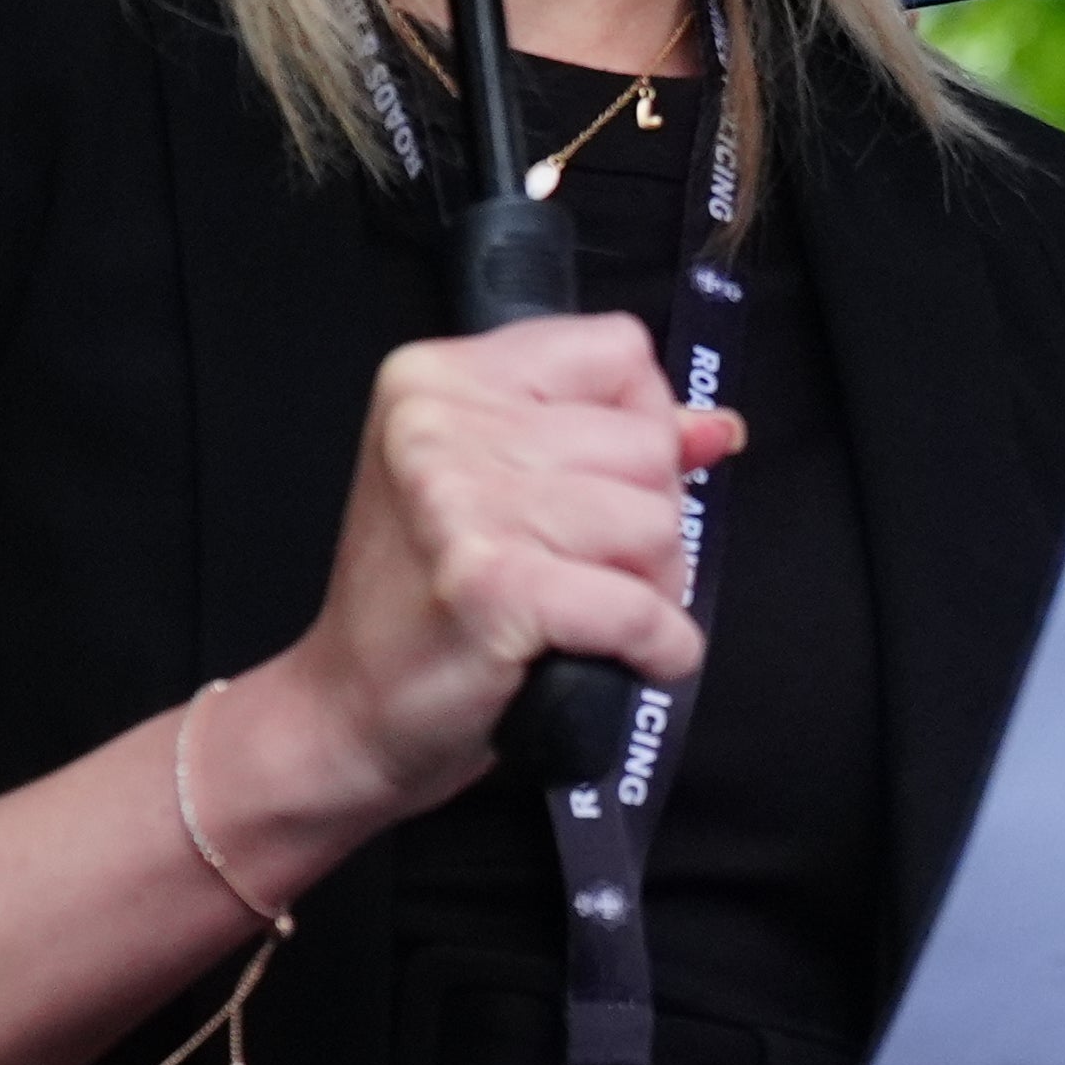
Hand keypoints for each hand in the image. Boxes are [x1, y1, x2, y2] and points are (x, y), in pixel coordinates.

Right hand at [275, 315, 728, 820]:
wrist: (347, 713)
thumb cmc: (423, 602)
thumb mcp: (496, 485)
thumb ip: (606, 437)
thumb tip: (717, 427)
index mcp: (438, 378)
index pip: (616, 350)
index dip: (641, 421)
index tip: (611, 479)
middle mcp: (439, 426)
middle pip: (646, 441)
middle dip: (648, 517)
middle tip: (593, 567)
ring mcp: (460, 504)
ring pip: (656, 520)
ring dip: (653, 584)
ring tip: (594, 610)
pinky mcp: (491, 586)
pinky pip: (639, 607)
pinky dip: (658, 645)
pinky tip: (631, 657)